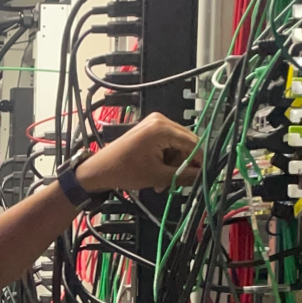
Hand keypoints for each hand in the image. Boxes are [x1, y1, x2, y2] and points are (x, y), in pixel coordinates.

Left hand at [75, 112, 201, 194]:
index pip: (192, 143)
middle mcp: (160, 120)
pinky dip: (165, 160)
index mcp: (162, 128)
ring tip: (162, 182)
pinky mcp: (149, 130)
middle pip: (186, 143)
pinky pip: (167, 144)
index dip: (199, 161)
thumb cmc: (124, 171)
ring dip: (173, 165)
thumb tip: (202, 176)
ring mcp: (154, 123)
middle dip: (183, 164)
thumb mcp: (157, 176)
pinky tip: (158, 174)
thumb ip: (182, 176)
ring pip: (177, 146)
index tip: (202, 176)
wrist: (99, 170)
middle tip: (177, 182)